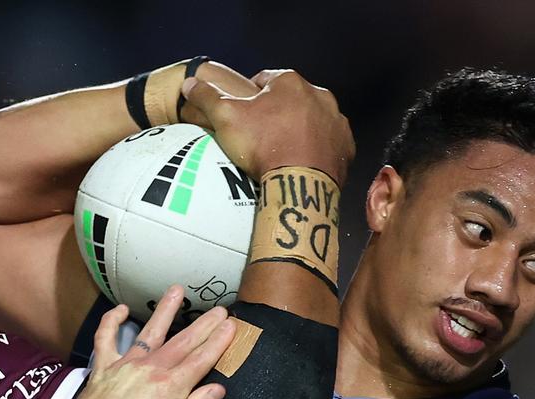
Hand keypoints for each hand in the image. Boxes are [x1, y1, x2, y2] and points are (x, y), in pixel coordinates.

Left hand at [64, 286, 235, 398]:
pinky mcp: (105, 365)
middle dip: (204, 324)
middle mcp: (151, 369)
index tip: (231, 326)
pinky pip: (107, 337)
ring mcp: (127, 364)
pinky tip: (121, 309)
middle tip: (219, 310)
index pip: (201, 360)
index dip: (218, 342)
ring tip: (177, 290)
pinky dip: (112, 321)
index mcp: (170, 388)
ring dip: (166, 310)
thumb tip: (218, 390)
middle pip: (183, 341)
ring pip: (150, 331)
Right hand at [181, 69, 354, 185]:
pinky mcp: (345, 146)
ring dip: (300, 128)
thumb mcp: (226, 117)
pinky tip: (301, 161)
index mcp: (290, 82)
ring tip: (282, 150)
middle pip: (292, 99)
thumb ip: (207, 96)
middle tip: (261, 134)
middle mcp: (319, 95)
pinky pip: (328, 142)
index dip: (251, 95)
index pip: (266, 80)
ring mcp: (336, 121)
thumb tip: (189, 83)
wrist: (299, 183)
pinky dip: (317, 148)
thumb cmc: (262, 145)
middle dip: (278, 111)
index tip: (243, 113)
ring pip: (313, 119)